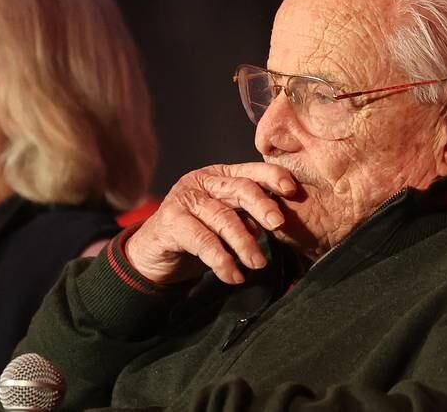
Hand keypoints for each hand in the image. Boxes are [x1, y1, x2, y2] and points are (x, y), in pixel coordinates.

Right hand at [125, 163, 296, 284]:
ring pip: (223, 218)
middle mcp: (201, 181)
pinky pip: (203, 241)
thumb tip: (276, 222)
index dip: (272, 176)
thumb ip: (249, 216)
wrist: (153, 254)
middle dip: (262, 205)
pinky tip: (234, 275)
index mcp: (220, 175)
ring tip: (258, 263)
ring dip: (244, 243)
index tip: (292, 190)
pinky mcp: (170, 221)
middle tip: (279, 224)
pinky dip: (222, 261)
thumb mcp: (228, 221)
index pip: (251, 170)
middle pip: (239, 188)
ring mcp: (184, 198)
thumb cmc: (197, 234)